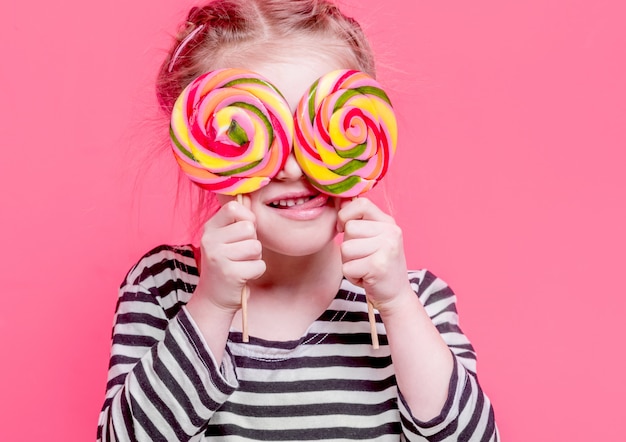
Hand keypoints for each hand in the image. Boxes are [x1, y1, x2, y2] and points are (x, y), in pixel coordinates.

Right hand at [194, 197, 265, 312]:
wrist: (213, 298)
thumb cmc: (225, 264)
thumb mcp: (225, 239)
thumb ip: (236, 221)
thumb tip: (251, 197)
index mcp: (210, 228)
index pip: (233, 208)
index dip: (247, 217)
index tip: (244, 231)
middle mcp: (210, 240)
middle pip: (249, 228)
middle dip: (252, 242)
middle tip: (241, 254)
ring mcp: (218, 257)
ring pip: (256, 247)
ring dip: (255, 258)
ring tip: (242, 264)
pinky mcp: (230, 273)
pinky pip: (259, 265)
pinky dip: (256, 272)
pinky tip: (243, 276)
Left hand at [337, 198, 411, 312]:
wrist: (395, 295)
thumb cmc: (377, 265)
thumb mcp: (371, 238)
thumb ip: (357, 219)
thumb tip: (338, 199)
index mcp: (389, 222)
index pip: (361, 204)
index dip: (346, 215)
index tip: (344, 228)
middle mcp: (391, 232)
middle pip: (349, 228)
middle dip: (348, 246)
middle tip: (363, 258)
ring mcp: (387, 248)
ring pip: (345, 248)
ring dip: (349, 262)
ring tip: (364, 267)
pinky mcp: (378, 266)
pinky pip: (347, 267)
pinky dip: (351, 275)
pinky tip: (365, 277)